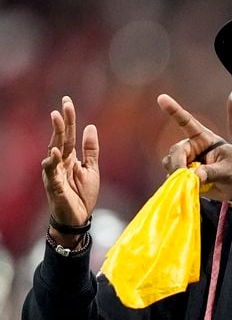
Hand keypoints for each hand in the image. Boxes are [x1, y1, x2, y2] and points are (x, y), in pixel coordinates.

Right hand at [42, 96, 99, 236]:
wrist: (77, 218)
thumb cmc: (82, 194)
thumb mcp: (91, 169)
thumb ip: (90, 149)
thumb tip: (91, 126)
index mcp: (69, 158)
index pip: (68, 134)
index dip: (69, 119)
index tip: (68, 101)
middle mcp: (59, 163)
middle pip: (60, 139)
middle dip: (62, 122)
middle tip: (64, 105)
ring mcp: (55, 173)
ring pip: (53, 151)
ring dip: (55, 135)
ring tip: (57, 119)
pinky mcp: (54, 187)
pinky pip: (52, 173)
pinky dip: (52, 163)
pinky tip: (54, 153)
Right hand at [157, 94, 231, 202]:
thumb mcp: (228, 170)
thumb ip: (212, 172)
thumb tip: (194, 176)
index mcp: (204, 139)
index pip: (187, 123)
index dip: (174, 110)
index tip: (161, 98)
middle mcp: (193, 147)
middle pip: (175, 152)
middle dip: (177, 165)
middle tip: (185, 177)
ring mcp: (188, 161)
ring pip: (171, 164)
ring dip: (177, 174)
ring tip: (194, 183)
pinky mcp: (186, 174)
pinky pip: (173, 176)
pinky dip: (177, 182)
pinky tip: (188, 187)